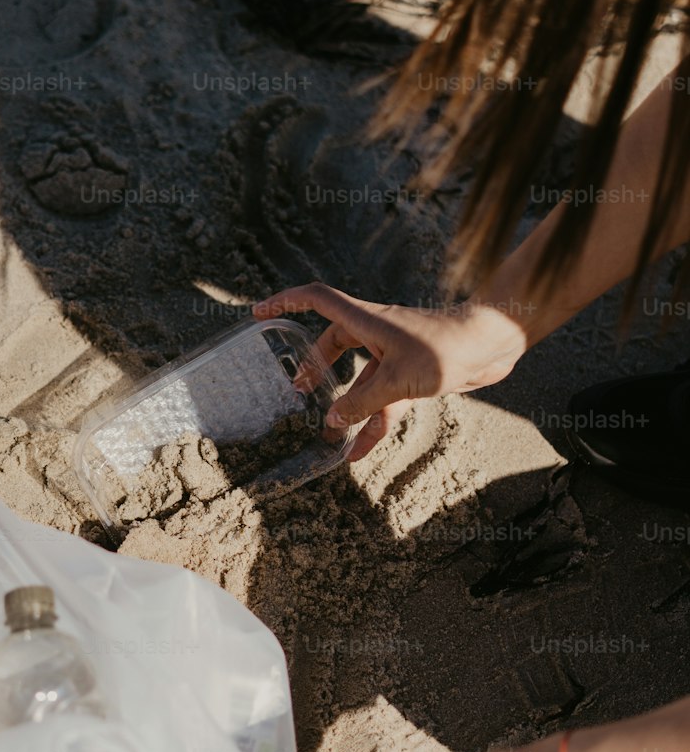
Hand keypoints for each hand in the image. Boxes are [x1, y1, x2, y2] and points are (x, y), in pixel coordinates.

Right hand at [253, 283, 527, 459]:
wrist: (493, 346)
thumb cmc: (445, 349)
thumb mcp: (398, 380)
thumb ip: (362, 402)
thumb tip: (333, 421)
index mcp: (365, 320)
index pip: (315, 300)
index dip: (285, 302)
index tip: (259, 313)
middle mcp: (375, 334)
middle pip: (334, 342)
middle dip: (314, 364)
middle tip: (297, 388)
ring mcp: (394, 355)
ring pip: (358, 377)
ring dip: (343, 401)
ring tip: (325, 428)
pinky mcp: (412, 375)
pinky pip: (383, 401)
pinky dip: (371, 423)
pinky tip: (359, 451)